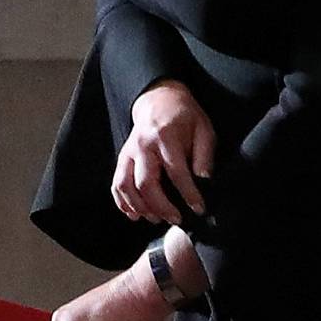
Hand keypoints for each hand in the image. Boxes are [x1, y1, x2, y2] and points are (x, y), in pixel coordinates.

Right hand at [111, 81, 213, 224]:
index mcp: (166, 137)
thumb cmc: (184, 116)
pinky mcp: (122, 159)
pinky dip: (123, 202)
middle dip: (161, 206)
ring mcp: (129, 153)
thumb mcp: (203, 129)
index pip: (176, 172)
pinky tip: (134, 214)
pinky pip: (116, 184)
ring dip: (140, 207)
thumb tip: (203, 179)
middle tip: (176, 219)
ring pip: (126, 186)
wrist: (159, 100)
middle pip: (146, 184)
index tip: (198, 208)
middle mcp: (143, 146)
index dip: (188, 193)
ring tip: (155, 219)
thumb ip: (204, 154)